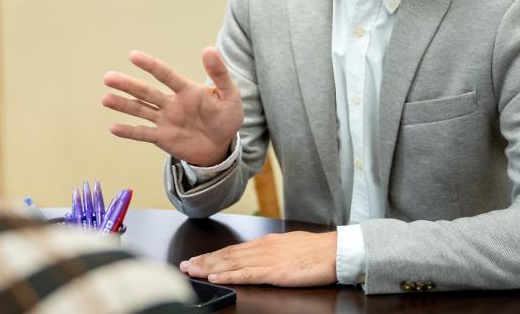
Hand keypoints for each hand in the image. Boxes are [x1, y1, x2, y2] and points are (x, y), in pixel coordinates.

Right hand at [101, 47, 241, 166]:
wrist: (222, 145)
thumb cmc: (227, 117)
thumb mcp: (230, 95)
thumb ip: (220, 74)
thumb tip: (209, 49)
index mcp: (186, 90)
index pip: (166, 75)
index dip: (150, 65)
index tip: (133, 56)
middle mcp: (171, 103)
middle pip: (146, 92)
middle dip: (127, 84)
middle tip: (108, 77)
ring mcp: (165, 120)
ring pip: (140, 110)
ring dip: (123, 105)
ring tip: (105, 98)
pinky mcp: (162, 138)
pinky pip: (143, 134)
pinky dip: (128, 132)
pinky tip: (113, 127)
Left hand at [179, 231, 337, 286]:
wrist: (334, 251)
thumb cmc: (316, 250)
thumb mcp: (289, 245)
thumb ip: (271, 250)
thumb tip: (259, 255)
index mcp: (265, 243)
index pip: (232, 249)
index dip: (212, 255)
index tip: (196, 259)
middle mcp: (262, 248)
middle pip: (226, 255)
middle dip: (204, 261)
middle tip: (185, 266)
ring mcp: (266, 260)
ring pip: (231, 264)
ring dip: (209, 268)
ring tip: (192, 271)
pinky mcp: (274, 272)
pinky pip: (246, 274)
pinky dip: (229, 276)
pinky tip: (216, 277)